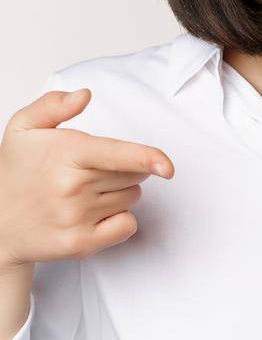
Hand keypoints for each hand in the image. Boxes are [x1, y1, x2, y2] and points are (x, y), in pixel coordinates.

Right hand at [0, 89, 173, 270]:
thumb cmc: (16, 172)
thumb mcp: (23, 129)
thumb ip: (52, 105)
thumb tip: (83, 95)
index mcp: (64, 155)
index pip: (115, 155)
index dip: (146, 158)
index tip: (167, 167)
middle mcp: (71, 188)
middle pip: (134, 173)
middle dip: (124, 168)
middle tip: (89, 171)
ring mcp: (76, 219)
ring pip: (133, 197)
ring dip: (119, 193)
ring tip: (83, 193)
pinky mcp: (81, 244)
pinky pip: (127, 226)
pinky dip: (119, 220)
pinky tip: (92, 215)